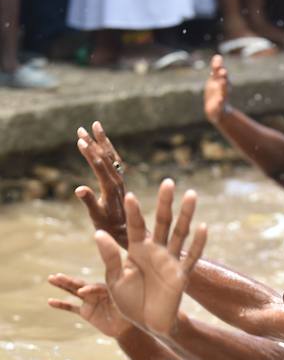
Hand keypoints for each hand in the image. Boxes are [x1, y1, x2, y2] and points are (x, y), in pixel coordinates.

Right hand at [47, 274, 131, 337]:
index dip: (89, 289)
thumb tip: (113, 295)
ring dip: (62, 286)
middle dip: (69, 281)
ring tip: (51, 278)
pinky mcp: (85, 312)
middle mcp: (96, 293)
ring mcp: (89, 301)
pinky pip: (71, 307)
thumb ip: (116, 300)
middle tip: (57, 276)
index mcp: (106, 289)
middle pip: (81, 285)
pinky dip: (61, 305)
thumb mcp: (123, 306)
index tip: (82, 292)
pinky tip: (50, 301)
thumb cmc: (128, 314)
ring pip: (73, 292)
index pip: (95, 287)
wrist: (125, 328)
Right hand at [75, 122, 128, 246]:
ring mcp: (119, 181)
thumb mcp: (97, 216)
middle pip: (105, 158)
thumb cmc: (109, 227)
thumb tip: (79, 189)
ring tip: (95, 126)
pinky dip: (108, 150)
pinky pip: (115, 162)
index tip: (80, 140)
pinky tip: (103, 143)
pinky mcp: (119, 182)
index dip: (90, 153)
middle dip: (93, 142)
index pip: (99, 166)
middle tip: (81, 128)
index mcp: (110, 188)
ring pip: (111, 157)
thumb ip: (89, 202)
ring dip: (102, 141)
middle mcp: (117, 182)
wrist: (128, 233)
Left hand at [95, 179, 206, 335]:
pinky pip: (192, 257)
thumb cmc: (129, 302)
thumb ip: (109, 256)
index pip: (136, 227)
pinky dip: (198, 243)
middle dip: (165, 203)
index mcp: (137, 251)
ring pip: (180, 233)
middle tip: (168, 182)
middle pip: (162, 222)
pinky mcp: (182, 275)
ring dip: (186, 215)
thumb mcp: (114, 279)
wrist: (147, 324)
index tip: (129, 195)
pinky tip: (203, 227)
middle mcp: (156, 251)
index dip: (133, 212)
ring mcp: (171, 262)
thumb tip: (98, 234)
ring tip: (191, 194)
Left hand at [204, 55, 230, 124]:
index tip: (217, 58)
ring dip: (223, 87)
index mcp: (222, 82)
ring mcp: (222, 98)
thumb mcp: (215, 80)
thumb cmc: (216, 93)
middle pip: (224, 81)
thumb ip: (216, 69)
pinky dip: (220, 102)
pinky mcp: (219, 107)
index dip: (218, 66)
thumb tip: (218, 56)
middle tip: (223, 70)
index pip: (220, 73)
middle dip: (223, 76)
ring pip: (223, 92)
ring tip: (223, 82)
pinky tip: (219, 100)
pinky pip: (220, 105)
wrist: (216, 110)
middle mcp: (223, 89)